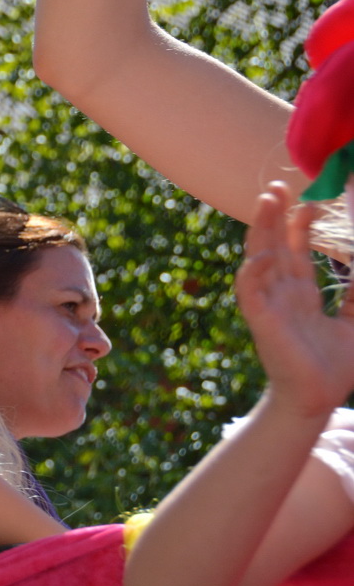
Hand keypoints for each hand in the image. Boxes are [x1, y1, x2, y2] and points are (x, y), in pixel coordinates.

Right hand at [236, 182, 353, 416]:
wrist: (318, 400)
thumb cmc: (335, 367)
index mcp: (301, 293)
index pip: (294, 249)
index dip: (299, 224)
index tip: (312, 201)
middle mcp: (282, 293)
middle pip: (273, 244)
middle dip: (274, 214)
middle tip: (280, 185)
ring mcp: (269, 304)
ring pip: (258, 257)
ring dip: (261, 229)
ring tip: (268, 200)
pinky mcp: (262, 321)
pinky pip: (251, 291)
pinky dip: (253, 272)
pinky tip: (264, 255)